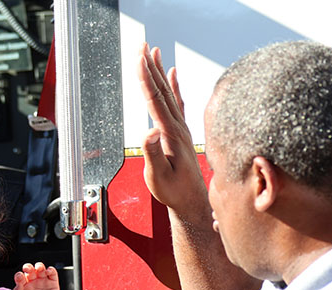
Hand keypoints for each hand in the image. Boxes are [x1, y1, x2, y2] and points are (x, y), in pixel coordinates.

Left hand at [12, 262, 63, 289]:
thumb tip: (17, 283)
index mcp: (24, 286)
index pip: (20, 276)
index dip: (19, 275)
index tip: (20, 278)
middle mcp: (33, 282)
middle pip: (30, 269)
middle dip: (28, 267)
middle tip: (28, 269)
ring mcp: (43, 281)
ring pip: (40, 268)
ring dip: (39, 266)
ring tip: (39, 269)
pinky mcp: (53, 282)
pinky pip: (52, 272)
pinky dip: (51, 269)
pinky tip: (48, 272)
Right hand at [137, 42, 208, 217]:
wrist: (193, 201)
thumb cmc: (175, 192)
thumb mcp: (158, 176)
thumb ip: (154, 153)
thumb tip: (150, 132)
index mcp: (171, 135)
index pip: (155, 100)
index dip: (146, 78)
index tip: (138, 59)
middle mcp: (178, 127)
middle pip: (162, 90)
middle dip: (151, 67)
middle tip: (142, 46)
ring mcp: (181, 128)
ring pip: (168, 92)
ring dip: (160, 70)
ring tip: (153, 51)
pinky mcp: (181, 132)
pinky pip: (177, 102)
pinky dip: (174, 85)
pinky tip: (173, 73)